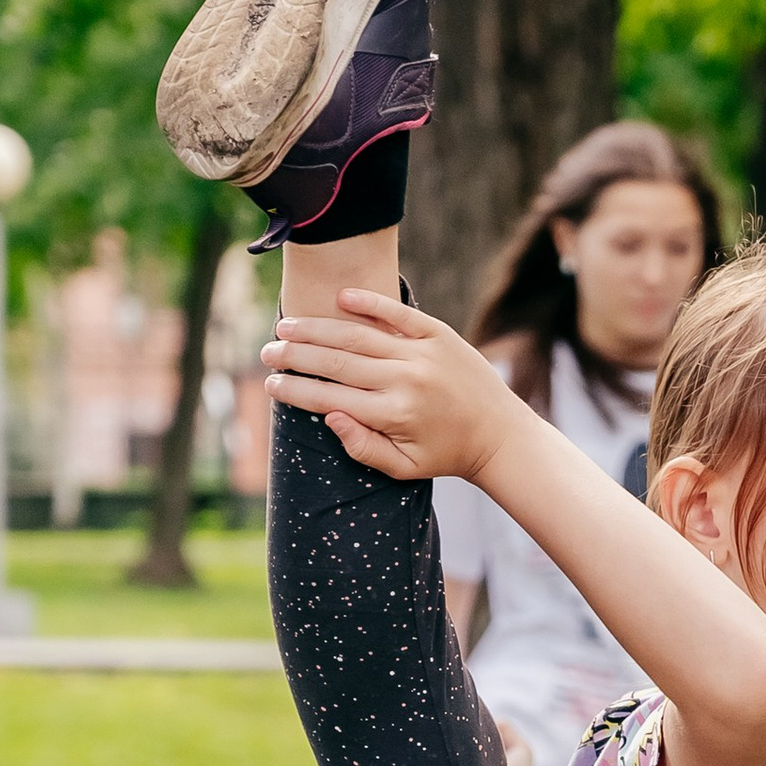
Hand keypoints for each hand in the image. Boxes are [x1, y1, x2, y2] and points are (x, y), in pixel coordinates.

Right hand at [262, 288, 518, 482]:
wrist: (499, 433)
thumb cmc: (446, 454)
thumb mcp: (404, 467)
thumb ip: (362, 447)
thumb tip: (327, 415)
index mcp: (394, 414)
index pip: (330, 397)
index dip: (296, 390)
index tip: (270, 384)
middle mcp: (406, 379)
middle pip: (337, 361)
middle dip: (296, 355)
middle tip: (267, 352)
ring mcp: (423, 353)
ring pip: (358, 335)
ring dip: (318, 328)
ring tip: (286, 325)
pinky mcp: (439, 334)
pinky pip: (399, 313)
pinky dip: (369, 303)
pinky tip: (340, 297)